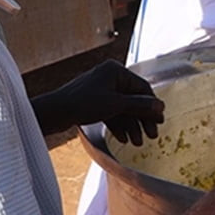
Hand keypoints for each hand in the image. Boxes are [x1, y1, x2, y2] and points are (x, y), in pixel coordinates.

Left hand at [35, 59, 164, 142]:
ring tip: (136, 143)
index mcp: (116, 71)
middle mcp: (110, 77)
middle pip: (133, 100)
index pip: (142, 88)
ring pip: (123, 109)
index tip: (160, 121)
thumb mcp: (116, 104)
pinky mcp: (94, 101)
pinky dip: (118, 125)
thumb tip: (161, 106)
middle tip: (151, 135)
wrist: (53, 113)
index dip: (152, 106)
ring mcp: (101, 89)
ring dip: (131, 126)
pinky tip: (122, 139)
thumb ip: (140, 105)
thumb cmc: (83, 103)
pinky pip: (112, 112)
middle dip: (141, 120)